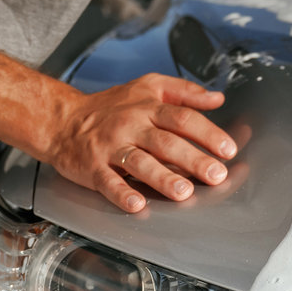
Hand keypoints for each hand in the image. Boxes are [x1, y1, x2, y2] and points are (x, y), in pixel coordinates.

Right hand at [44, 73, 239, 212]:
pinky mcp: (93, 167)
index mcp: (148, 107)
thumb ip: (184, 91)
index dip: (208, 133)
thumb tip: (217, 98)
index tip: (228, 149)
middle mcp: (131, 126)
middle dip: (194, 159)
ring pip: (140, 162)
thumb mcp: (148, 86)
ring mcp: (111, 147)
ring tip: (184, 192)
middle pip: (166, 142)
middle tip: (216, 174)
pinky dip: (122, 193)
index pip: (183, 118)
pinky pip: (108, 181)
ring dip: (163, 178)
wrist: (63, 119)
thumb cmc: (110, 106)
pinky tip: (137, 203)